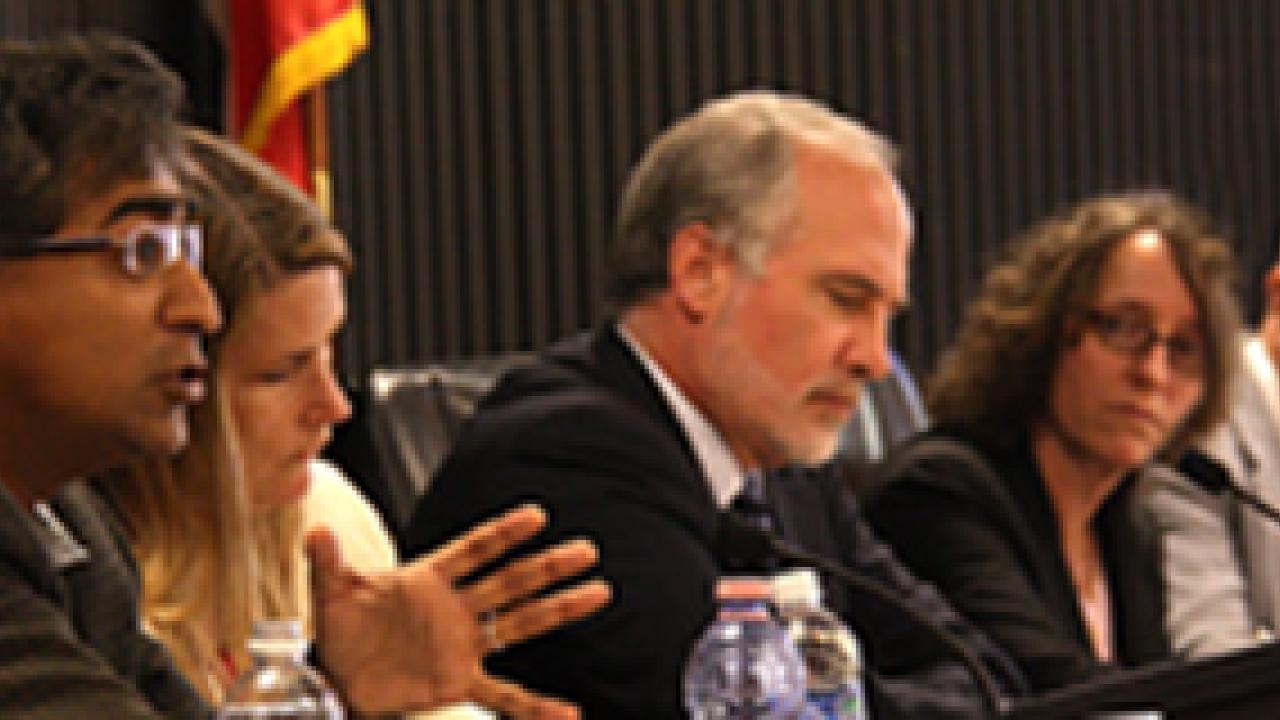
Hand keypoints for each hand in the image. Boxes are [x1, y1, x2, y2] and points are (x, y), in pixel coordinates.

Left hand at [307, 504, 609, 718]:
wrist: (337, 676)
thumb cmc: (341, 629)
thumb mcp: (332, 593)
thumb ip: (328, 562)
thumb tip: (315, 532)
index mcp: (429, 578)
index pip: (473, 550)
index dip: (503, 535)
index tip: (535, 517)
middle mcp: (456, 608)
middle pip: (510, 582)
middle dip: (548, 567)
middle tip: (585, 551)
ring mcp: (463, 644)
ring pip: (520, 622)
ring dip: (558, 609)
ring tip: (597, 593)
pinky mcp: (459, 680)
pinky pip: (504, 694)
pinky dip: (536, 707)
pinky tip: (567, 713)